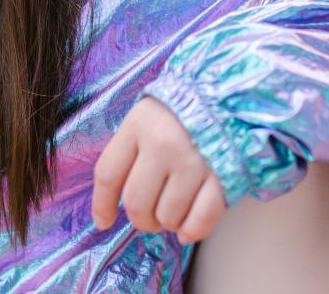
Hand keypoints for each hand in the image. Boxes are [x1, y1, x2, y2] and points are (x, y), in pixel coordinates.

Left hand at [90, 96, 226, 244]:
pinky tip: (188, 228)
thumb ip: (127, 154)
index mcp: (139, 124)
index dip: (102, 205)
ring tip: (174, 209)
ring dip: (168, 222)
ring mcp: (194, 160)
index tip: (104, 221)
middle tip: (150, 215)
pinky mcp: (222, 175)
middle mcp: (163, 143)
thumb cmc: (180, 112)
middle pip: (136, 203)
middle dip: (141, 219)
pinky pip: (201, 219)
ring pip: (168, 216)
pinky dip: (193, 231)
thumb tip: (110, 207)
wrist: (227, 97)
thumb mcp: (145, 118)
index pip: (108, 175)